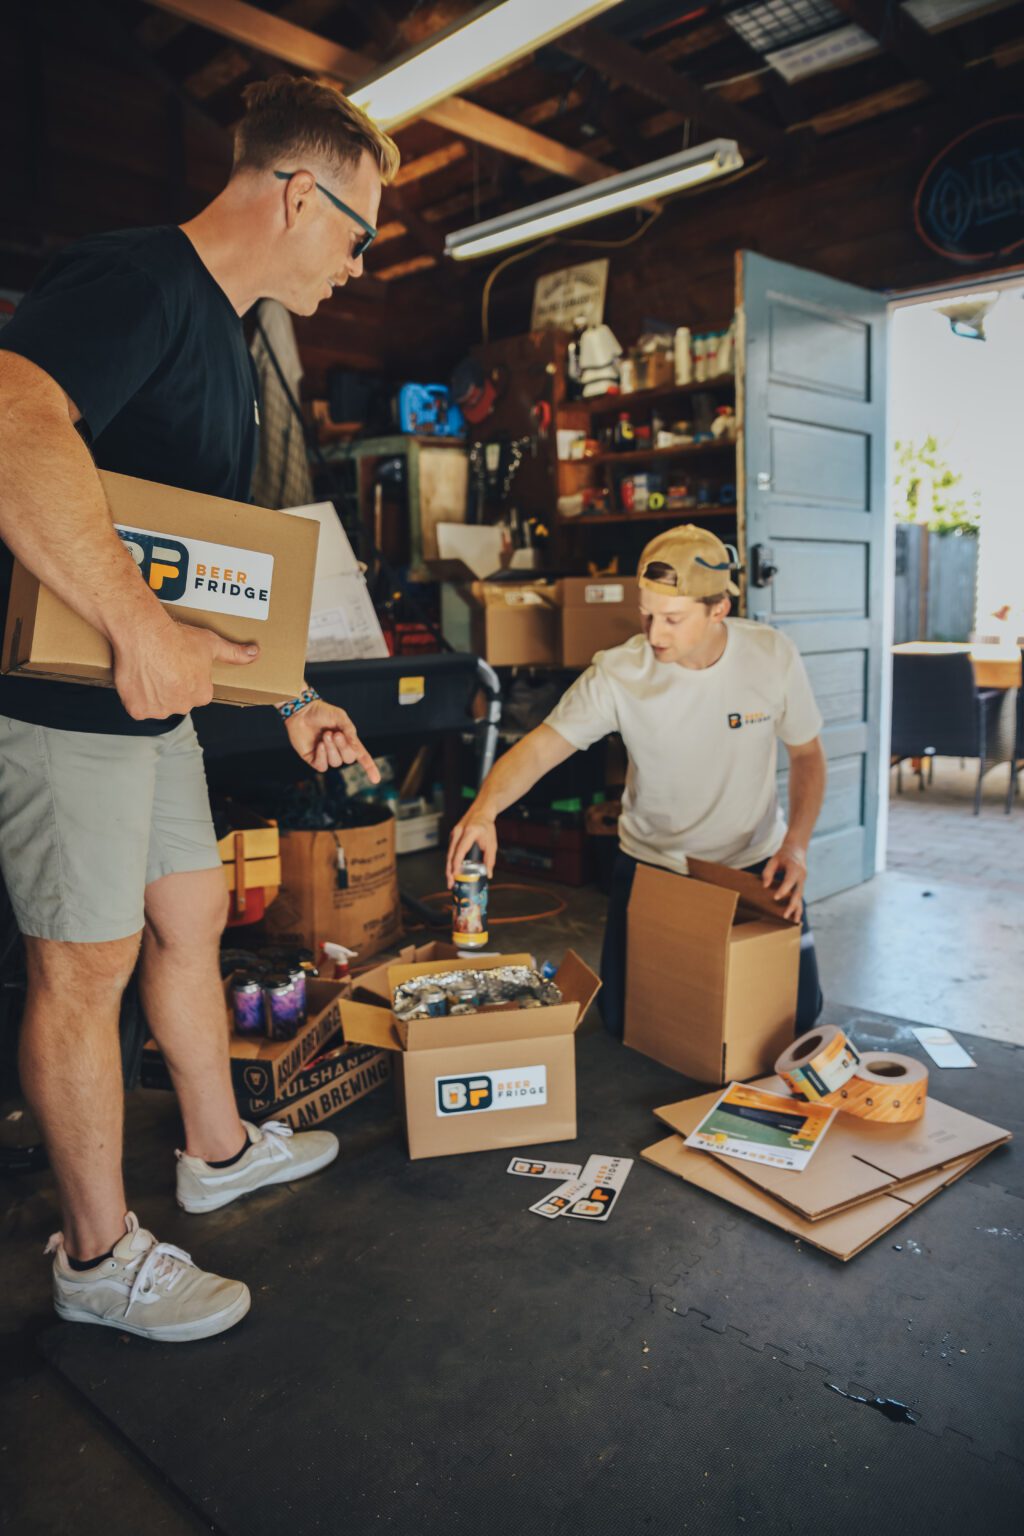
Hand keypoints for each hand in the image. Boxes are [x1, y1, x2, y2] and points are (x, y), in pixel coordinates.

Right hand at [113, 619, 258, 719]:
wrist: (146, 634)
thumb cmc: (178, 638)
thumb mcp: (212, 644)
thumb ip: (234, 653)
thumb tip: (254, 653)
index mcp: (201, 695)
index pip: (196, 692)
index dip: (186, 678)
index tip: (179, 664)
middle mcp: (182, 706)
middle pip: (176, 700)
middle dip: (170, 687)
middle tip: (163, 665)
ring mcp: (159, 710)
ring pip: (157, 705)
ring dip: (152, 693)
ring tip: (149, 670)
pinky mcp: (138, 709)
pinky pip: (137, 707)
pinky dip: (135, 697)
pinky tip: (137, 679)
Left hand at [283, 699, 380, 779]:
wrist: (302, 710)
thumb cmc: (322, 712)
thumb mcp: (340, 717)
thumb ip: (350, 732)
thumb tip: (357, 750)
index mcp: (348, 741)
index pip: (362, 757)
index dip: (370, 768)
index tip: (376, 780)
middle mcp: (338, 750)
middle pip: (349, 759)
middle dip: (344, 747)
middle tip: (335, 734)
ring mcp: (325, 755)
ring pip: (336, 762)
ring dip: (332, 749)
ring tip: (325, 735)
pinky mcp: (312, 759)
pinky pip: (322, 766)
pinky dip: (322, 755)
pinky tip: (319, 744)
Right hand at [446, 811, 496, 885]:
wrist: (481, 812)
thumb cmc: (487, 827)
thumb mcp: (492, 843)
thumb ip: (490, 859)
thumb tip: (488, 874)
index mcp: (470, 833)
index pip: (460, 850)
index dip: (456, 864)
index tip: (455, 875)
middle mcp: (459, 832)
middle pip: (450, 855)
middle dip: (449, 871)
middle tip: (451, 883)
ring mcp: (454, 833)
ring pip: (449, 854)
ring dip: (448, 868)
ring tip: (451, 881)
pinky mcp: (453, 836)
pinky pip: (450, 851)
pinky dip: (450, 861)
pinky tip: (452, 871)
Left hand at [761, 842, 806, 921]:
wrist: (797, 850)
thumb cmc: (783, 854)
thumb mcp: (774, 859)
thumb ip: (768, 871)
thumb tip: (765, 886)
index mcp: (795, 868)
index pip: (789, 881)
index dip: (783, 890)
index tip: (775, 898)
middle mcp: (801, 877)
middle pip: (798, 893)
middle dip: (791, 905)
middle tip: (784, 916)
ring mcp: (802, 882)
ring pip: (801, 898)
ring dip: (797, 910)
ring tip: (794, 922)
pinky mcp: (801, 886)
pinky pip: (800, 898)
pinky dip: (799, 908)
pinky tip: (796, 918)